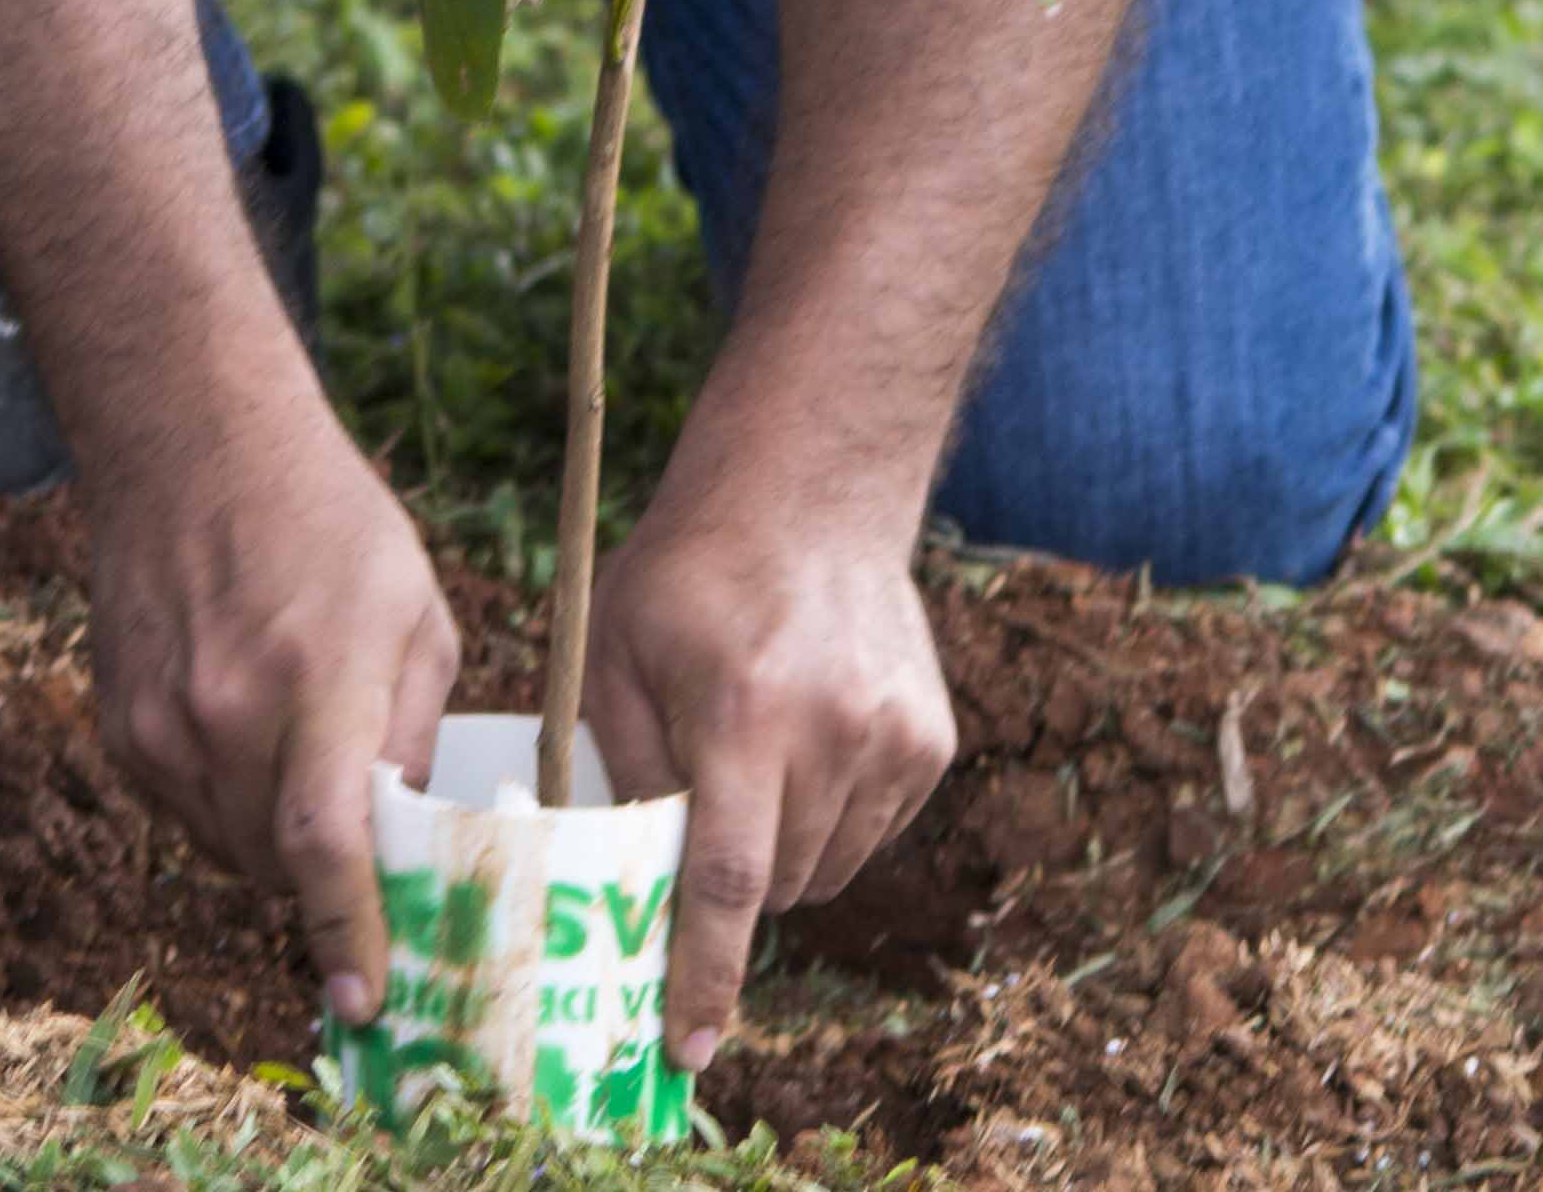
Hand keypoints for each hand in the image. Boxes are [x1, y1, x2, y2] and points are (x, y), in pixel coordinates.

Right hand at [73, 384, 459, 1027]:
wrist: (191, 447)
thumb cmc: (327, 520)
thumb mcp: (416, 612)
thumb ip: (413, 731)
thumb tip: (406, 834)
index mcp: (318, 683)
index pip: (326, 846)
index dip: (346, 934)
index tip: (364, 1005)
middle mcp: (226, 715)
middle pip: (277, 864)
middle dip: (327, 884)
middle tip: (370, 870)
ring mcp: (162, 726)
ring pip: (228, 848)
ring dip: (275, 843)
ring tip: (309, 769)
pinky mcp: (121, 727)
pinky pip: (186, 811)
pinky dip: (228, 804)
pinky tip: (252, 736)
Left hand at [574, 491, 957, 1070]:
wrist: (811, 492)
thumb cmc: (688, 573)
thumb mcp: (612, 655)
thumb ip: (617, 771)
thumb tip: (620, 885)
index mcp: (741, 714)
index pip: (727, 885)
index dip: (705, 979)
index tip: (688, 1051)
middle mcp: (832, 732)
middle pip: (775, 888)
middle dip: (728, 887)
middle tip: (697, 820)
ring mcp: (894, 737)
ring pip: (825, 871)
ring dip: (780, 853)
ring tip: (753, 763)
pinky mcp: (930, 740)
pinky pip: (869, 833)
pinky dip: (827, 820)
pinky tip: (805, 744)